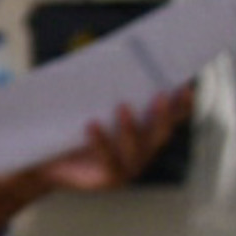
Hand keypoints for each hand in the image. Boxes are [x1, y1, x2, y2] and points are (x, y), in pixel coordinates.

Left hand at [30, 92, 194, 196]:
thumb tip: (115, 56)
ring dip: (131, 127)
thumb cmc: (72, 129)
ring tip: (123, 106)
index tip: (186, 87)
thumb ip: (107, 88)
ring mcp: (127, 168)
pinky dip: (102, 141)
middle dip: (163, 115)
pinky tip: (92, 124)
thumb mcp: (92, 106)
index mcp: (144, 134)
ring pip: (137, 148)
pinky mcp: (108, 179)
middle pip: (160, 134)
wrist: (48, 161)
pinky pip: (109, 159)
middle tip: (161, 95)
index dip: (181, 106)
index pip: (170, 119)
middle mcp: (142, 152)